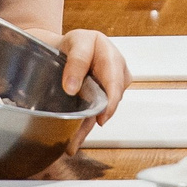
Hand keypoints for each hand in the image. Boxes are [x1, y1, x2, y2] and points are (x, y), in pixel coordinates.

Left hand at [39, 29, 128, 143]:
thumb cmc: (78, 42)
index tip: (101, 118)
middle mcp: (116, 75)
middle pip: (109, 101)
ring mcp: (109, 89)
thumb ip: (76, 62)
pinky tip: (74, 141)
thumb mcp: (77, 42)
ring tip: (71, 144)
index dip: (110, 103)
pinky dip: (83, 128)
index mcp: (112, 58)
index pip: (115, 83)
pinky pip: (94, 114)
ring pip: (100, 111)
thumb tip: (72, 88)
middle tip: (75, 137)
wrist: (70, 46)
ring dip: (85, 129)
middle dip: (94, 120)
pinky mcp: (100, 99)